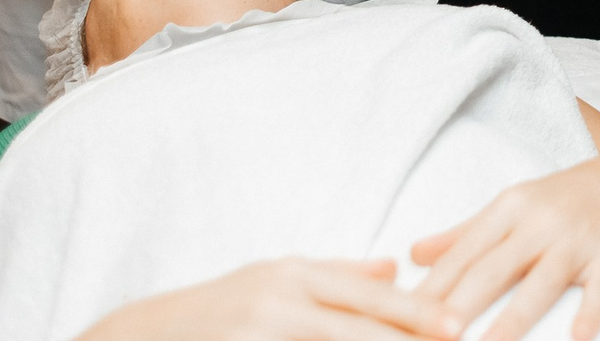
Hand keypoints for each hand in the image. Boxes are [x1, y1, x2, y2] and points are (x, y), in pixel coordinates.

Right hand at [80, 257, 459, 340]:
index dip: (417, 313)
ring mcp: (257, 331)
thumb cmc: (220, 310)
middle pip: (358, 326)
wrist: (140, 336)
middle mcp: (279, 298)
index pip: (370, 295)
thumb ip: (339, 274)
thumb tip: (397, 265)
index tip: (460, 326)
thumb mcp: (278, 280)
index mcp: (296, 274)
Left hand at [411, 155, 599, 340]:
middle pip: (493, 269)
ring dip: (514, 319)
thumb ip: (462, 235)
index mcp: (508, 210)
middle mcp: (539, 223)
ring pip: (540, 284)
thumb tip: (412, 255)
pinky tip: (577, 338)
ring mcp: (576, 241)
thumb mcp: (509, 208)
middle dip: (462, 304)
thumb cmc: (558, 201)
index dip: (433, 287)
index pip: (463, 253)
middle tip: (436, 335)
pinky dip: (589, 312)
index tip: (404, 316)